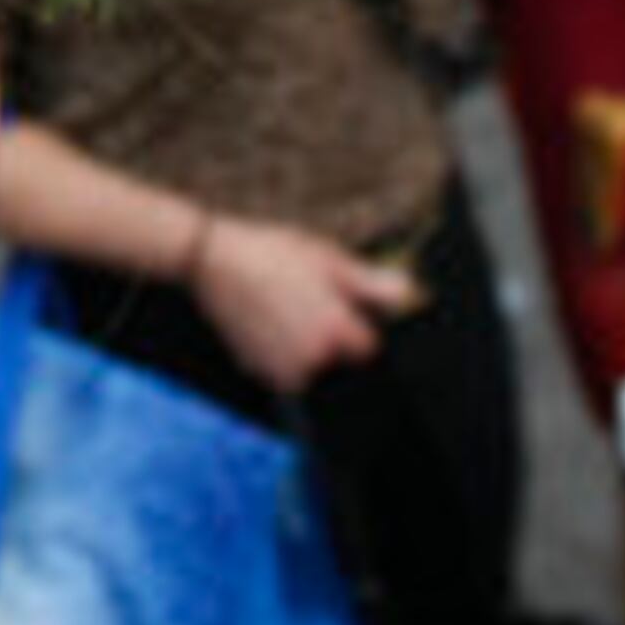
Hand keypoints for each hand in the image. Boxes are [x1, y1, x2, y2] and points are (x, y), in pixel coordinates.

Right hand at [183, 215, 419, 394]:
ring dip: (306, 345)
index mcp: (335, 334)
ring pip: (311, 365)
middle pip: (339, 359)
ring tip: (285, 303)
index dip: (357, 322)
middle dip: (332, 335)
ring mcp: (281, 370)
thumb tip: (413, 294)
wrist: (212, 260)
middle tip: (307, 296)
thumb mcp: (330, 260)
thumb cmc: (273, 254)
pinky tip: (266, 316)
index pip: (368, 347)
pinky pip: (283, 368)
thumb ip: (374, 285)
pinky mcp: (257, 371)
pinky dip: (280, 350)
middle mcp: (311, 361)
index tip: (340, 301)